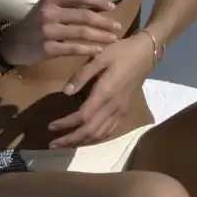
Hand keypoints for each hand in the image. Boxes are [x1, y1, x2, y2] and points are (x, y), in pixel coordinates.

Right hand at [0, 0, 122, 68]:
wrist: (11, 43)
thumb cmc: (34, 24)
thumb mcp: (48, 8)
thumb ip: (68, 6)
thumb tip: (96, 6)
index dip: (99, 1)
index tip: (112, 8)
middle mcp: (49, 12)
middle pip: (84, 15)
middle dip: (104, 22)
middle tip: (118, 27)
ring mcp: (48, 31)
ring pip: (81, 32)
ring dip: (100, 36)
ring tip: (113, 39)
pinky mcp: (47, 48)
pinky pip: (73, 48)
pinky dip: (88, 49)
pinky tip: (99, 50)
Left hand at [48, 32, 155, 147]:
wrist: (146, 53)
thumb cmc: (121, 52)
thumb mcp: (100, 57)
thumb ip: (82, 75)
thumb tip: (66, 92)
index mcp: (106, 92)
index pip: (83, 116)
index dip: (66, 124)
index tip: (51, 126)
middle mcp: (114, 106)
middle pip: (90, 131)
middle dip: (71, 139)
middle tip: (53, 144)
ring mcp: (121, 111)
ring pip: (100, 134)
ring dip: (82, 141)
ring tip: (65, 143)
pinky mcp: (125, 111)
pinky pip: (109, 131)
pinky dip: (95, 138)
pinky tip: (85, 138)